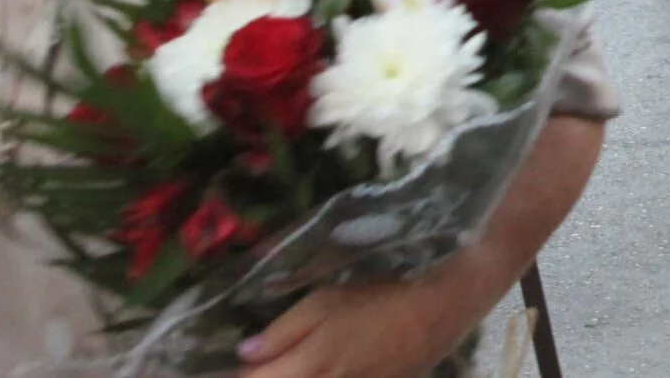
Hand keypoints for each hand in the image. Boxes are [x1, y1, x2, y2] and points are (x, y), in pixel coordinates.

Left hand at [239, 259, 486, 377]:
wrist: (436, 316)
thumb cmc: (377, 300)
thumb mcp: (325, 301)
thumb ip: (282, 332)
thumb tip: (244, 355)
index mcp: (308, 366)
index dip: (245, 374)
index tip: (233, 367)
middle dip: (267, 375)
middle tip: (264, 363)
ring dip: (293, 375)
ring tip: (293, 362)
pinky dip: (322, 377)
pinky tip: (323, 368)